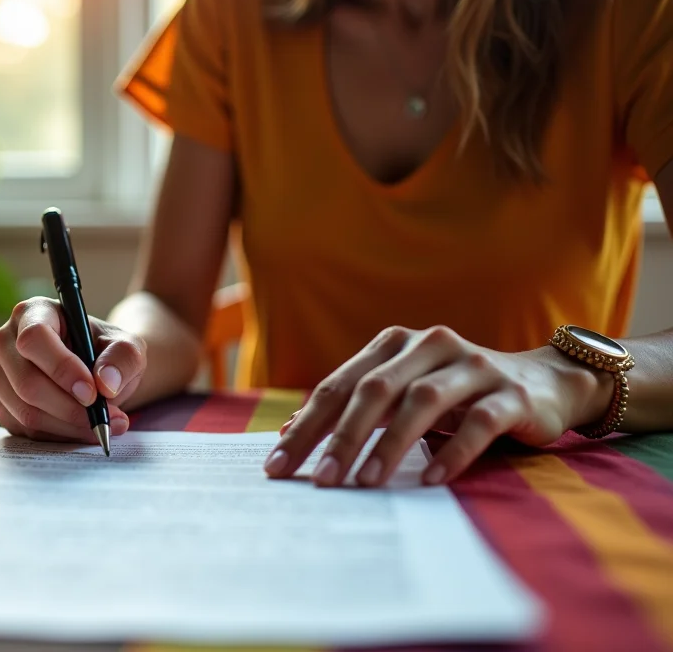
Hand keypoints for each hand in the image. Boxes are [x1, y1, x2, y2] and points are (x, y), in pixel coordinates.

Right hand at [0, 297, 144, 441]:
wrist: (98, 374)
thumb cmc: (107, 353)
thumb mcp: (127, 347)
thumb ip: (123, 358)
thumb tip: (106, 383)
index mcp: (33, 313)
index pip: (34, 338)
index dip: (61, 368)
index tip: (92, 393)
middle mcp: (7, 341)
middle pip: (27, 382)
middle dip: (69, 408)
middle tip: (104, 418)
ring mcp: (0, 375)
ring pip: (26, 412)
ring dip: (68, 426)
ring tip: (103, 425)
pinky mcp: (2, 405)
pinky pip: (25, 430)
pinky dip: (58, 436)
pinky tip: (82, 429)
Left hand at [264, 325, 610, 486]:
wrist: (547, 382)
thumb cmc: (457, 394)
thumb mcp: (402, 393)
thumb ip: (354, 407)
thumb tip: (291, 432)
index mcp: (395, 343)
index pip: (339, 385)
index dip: (306, 425)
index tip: (278, 465)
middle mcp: (431, 345)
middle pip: (374, 390)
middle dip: (342, 437)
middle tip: (320, 480)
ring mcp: (473, 366)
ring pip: (422, 401)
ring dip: (390, 444)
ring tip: (366, 482)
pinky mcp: (511, 394)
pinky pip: (478, 422)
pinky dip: (452, 451)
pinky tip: (431, 478)